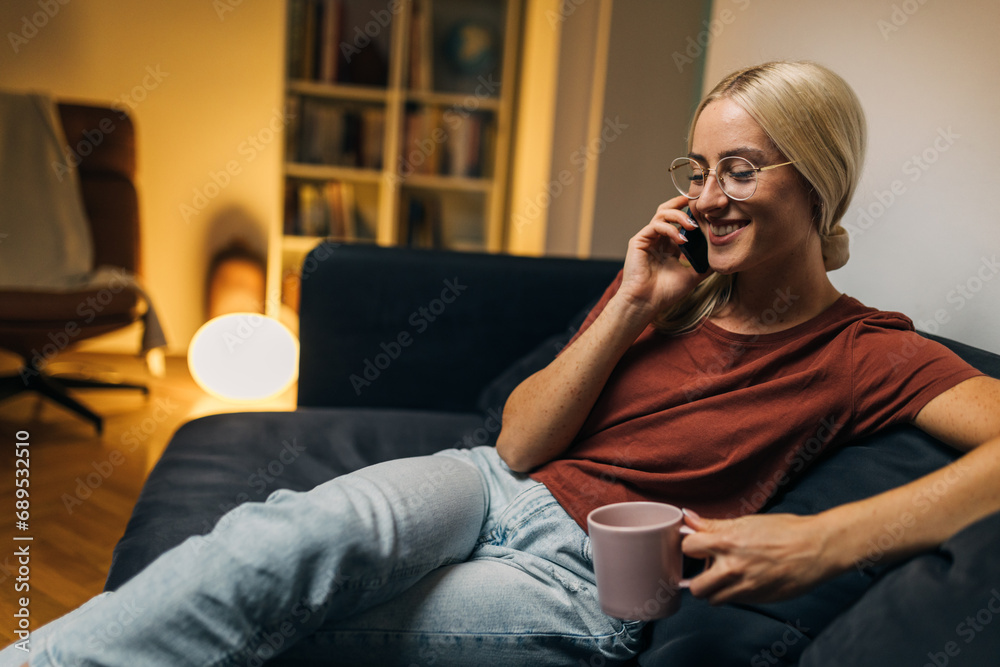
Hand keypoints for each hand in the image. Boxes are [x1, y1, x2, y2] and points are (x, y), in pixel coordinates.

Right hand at [617, 196, 711, 315]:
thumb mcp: (692, 276)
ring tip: (692, 226)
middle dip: (682, 204)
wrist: (646, 303)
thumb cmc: (665, 293)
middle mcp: (657, 239)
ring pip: (662, 214)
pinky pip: (655, 226)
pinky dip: (670, 229)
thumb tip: (721, 258)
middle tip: (698, 203)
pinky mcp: (639, 241)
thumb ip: (704, 265)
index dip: (691, 214)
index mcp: (668, 245)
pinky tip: (681, 240)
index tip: (707, 212)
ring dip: (679, 216)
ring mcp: (647, 238)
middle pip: (668, 210)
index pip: (678, 221)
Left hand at [680, 510, 840, 604]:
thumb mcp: (746, 522)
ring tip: (727, 576)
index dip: (691, 545)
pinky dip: (733, 594)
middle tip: (709, 568)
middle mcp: (732, 569)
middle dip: (698, 579)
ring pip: (713, 600)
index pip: (687, 548)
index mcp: (726, 544)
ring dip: (715, 590)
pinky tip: (745, 580)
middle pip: (695, 588)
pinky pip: (734, 602)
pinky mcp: (757, 600)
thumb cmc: (784, 531)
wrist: (815, 549)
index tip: (697, 545)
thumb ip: (713, 525)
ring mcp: (745, 589)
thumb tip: (689, 517)